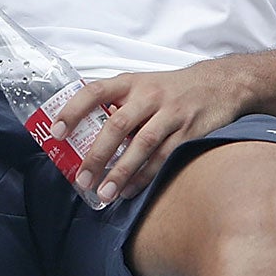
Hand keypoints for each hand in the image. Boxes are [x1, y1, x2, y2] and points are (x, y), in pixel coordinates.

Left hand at [54, 65, 248, 204]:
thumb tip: (82, 135)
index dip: (73, 110)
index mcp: (131, 82)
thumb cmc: (171, 89)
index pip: (95, 91)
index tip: (55, 132)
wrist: (220, 84)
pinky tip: (129, 190)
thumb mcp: (142, 85)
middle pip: (117, 125)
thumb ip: (117, 105)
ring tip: (104, 193)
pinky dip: (145, 176)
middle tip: (82, 179)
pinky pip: (163, 157)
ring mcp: (170, 113)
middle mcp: (149, 95)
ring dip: (120, 172)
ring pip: (141, 145)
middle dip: (97, 155)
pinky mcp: (188, 132)